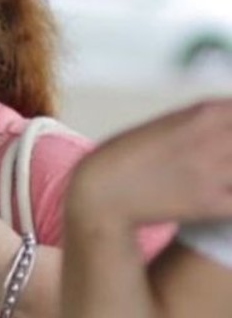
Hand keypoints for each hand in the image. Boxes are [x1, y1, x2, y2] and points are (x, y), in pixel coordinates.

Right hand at [70, 98, 231, 226]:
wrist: (99, 193)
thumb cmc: (123, 157)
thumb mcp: (164, 125)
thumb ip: (200, 121)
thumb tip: (226, 120)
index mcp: (204, 113)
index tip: (226, 137)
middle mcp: (214, 138)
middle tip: (221, 159)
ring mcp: (215, 171)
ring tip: (219, 177)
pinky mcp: (211, 204)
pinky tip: (223, 200)